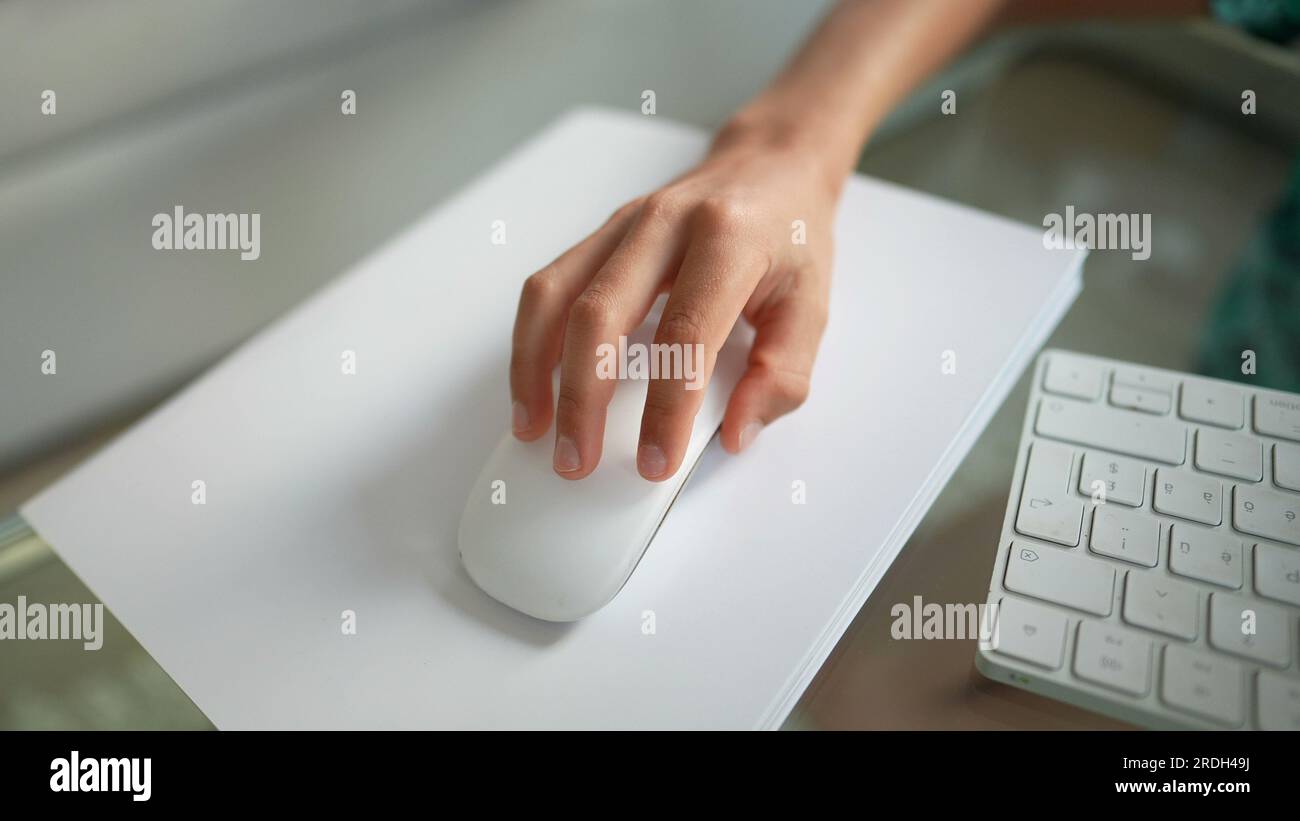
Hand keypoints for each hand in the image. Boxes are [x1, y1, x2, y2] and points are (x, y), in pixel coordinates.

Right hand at [509, 122, 837, 480]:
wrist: (771, 164)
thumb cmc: (790, 236)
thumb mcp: (813, 306)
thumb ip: (783, 375)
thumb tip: (737, 432)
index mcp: (728, 240)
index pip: (686, 334)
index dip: (666, 407)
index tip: (656, 461)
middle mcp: (666, 223)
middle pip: (600, 313)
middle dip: (580, 397)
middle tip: (577, 459)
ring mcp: (625, 224)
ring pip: (555, 294)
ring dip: (535, 368)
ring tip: (533, 427)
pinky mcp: (601, 234)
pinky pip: (548, 285)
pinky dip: (531, 339)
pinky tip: (533, 383)